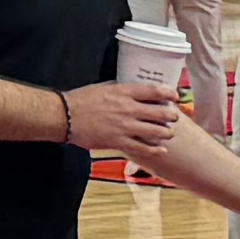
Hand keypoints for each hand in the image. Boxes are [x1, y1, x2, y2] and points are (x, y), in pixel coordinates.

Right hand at [62, 75, 179, 160]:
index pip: (153, 91)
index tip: (174, 96)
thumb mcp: (104, 88)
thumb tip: (133, 92)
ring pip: (156, 132)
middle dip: (171, 115)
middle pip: (160, 113)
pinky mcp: (118, 141)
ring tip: (168, 133)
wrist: (65, 115)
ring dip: (166, 132)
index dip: (168, 93)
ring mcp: (124, 127)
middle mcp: (128, 109)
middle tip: (173, 117)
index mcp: (124, 92)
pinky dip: (155, 150)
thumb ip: (121, 90)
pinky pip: (143, 148)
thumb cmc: (81, 100)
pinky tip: (161, 150)